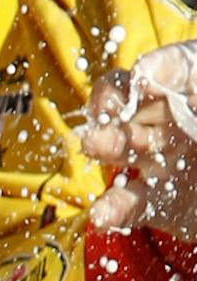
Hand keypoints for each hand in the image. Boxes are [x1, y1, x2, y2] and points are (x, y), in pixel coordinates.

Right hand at [81, 49, 196, 237]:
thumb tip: (158, 79)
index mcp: (196, 85)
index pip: (174, 67)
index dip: (158, 69)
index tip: (146, 77)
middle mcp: (174, 117)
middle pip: (135, 103)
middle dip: (116, 105)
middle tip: (107, 115)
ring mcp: (163, 159)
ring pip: (126, 147)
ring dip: (106, 144)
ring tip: (93, 147)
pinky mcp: (160, 201)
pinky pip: (134, 203)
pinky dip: (115, 208)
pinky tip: (104, 213)